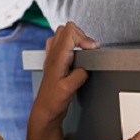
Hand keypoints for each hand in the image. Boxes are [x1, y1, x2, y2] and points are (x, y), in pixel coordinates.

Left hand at [26, 22, 98, 139]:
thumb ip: (79, 75)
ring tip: (86, 48)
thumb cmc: (53, 101)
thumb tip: (86, 67)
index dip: (84, 38)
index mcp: (57, 57)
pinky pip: (60, 43)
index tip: (93, 48)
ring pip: (63, 33)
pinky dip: (71, 43)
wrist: (45, 110)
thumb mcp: (68, 89)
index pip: (69, 33)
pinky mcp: (54, 60)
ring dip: (76, 37)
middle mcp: (53, 54)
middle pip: (66, 29)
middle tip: (91, 47)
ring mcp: (52, 56)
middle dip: (82, 35)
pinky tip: (77, 53)